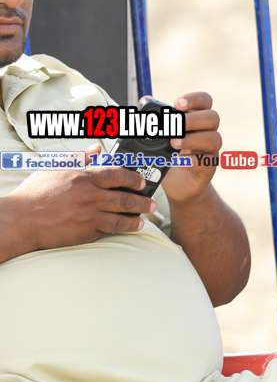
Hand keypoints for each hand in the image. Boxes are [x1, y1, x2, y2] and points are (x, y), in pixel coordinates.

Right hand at [0, 143, 155, 259]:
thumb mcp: (56, 168)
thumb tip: (97, 149)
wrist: (20, 220)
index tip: (142, 182)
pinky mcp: (85, 232)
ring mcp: (89, 216)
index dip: (133, 178)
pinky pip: (105, 230)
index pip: (118, 175)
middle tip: (151, 203)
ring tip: (142, 221)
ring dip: (135, 220)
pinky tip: (122, 229)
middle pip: (125, 198)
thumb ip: (80, 158)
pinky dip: (114, 230)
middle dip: (143, 201)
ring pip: (121, 218)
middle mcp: (90, 196)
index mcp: (84, 178)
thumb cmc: (35, 193)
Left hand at [161, 92, 220, 204]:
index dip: (195, 99)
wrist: (179, 186)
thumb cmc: (171, 157)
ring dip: (192, 139)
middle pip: (213, 117)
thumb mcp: (161, 137)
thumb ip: (155, 120)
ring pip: (214, 138)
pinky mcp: (209, 167)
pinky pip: (207, 161)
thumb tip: (143, 100)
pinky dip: (192, 161)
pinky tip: (178, 161)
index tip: (177, 104)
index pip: (205, 101)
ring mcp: (210, 150)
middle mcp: (208, 132)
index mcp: (198, 120)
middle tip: (175, 125)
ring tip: (173, 143)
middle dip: (193, 119)